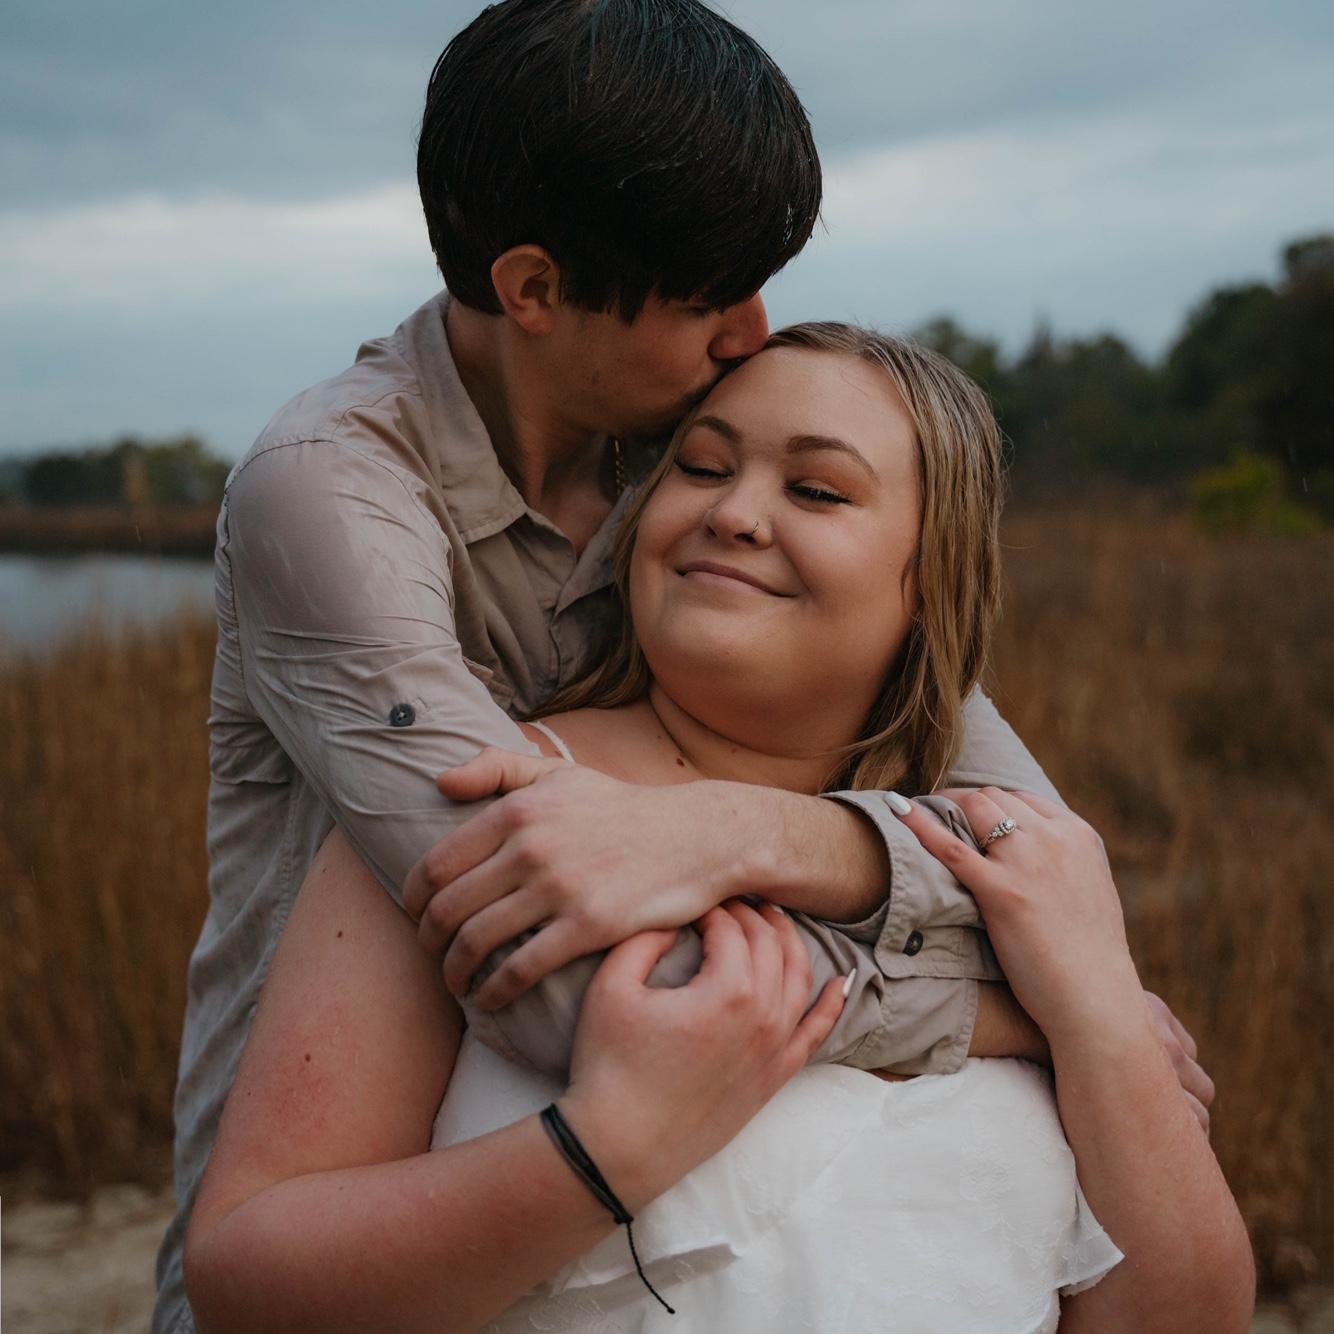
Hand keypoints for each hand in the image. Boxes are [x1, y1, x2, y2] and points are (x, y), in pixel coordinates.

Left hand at [402, 748, 728, 1007]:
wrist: (696, 836)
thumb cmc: (621, 808)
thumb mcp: (560, 774)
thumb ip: (497, 768)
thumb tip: (440, 782)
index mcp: (517, 811)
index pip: (436, 864)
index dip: (413, 900)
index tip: (415, 918)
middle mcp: (531, 848)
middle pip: (447, 908)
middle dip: (427, 941)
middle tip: (431, 956)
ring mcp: (559, 888)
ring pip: (476, 941)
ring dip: (454, 972)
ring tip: (456, 982)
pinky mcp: (588, 926)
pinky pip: (520, 969)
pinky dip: (493, 990)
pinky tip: (490, 998)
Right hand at [558, 901, 847, 1211]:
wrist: (619, 1147)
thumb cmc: (609, 1066)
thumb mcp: (611, 987)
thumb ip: (645, 938)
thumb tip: (674, 918)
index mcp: (728, 991)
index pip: (731, 928)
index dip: (711, 908)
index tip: (692, 902)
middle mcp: (764, 1017)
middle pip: (769, 945)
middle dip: (750, 915)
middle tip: (728, 901)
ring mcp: (774, 1050)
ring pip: (799, 979)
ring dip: (788, 942)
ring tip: (772, 919)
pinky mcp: (774, 1078)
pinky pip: (815, 1034)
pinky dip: (832, 1004)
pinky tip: (842, 981)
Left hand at [896, 790, 1216, 1127]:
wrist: (1095, 999)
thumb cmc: (1090, 957)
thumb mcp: (1089, 890)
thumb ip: (1065, 863)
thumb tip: (1035, 854)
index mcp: (1079, 836)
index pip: (1022, 799)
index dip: (991, 805)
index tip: (969, 816)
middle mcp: (1054, 839)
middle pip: (993, 798)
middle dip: (964, 805)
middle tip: (938, 817)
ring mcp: (1026, 862)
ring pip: (973, 808)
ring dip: (944, 808)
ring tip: (918, 813)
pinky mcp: (1000, 891)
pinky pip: (949, 846)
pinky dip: (920, 824)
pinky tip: (897, 810)